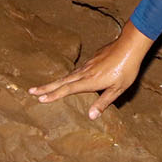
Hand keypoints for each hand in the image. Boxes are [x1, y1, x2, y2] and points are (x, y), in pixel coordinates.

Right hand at [28, 23, 154, 118]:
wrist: (130, 45)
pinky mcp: (92, 59)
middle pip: (62, 81)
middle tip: (31, 91)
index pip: (67, 89)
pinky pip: (76, 70)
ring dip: (55, 81)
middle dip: (46, 87)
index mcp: (90, 81)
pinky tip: (67, 78)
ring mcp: (88, 64)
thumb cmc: (127, 69)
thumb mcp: (118, 89)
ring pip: (67, 75)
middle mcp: (85, 72)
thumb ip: (103, 102)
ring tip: (44, 87)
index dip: (54, 95)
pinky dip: (67, 75)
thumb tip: (90, 116)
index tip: (40, 99)